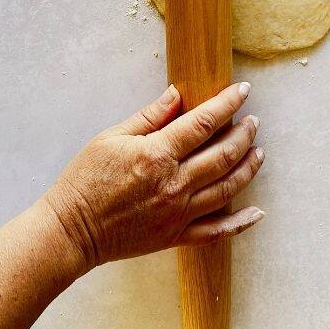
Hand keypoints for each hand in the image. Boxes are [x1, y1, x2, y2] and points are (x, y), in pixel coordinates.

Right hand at [44, 80, 264, 271]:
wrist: (70, 232)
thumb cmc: (84, 181)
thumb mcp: (111, 138)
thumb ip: (149, 116)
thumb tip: (177, 93)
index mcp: (157, 155)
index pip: (204, 123)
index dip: (228, 103)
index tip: (243, 90)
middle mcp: (173, 184)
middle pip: (223, 154)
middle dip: (245, 133)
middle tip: (254, 121)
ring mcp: (177, 213)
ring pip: (227, 188)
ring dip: (248, 168)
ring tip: (259, 152)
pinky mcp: (174, 237)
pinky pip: (216, 232)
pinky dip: (240, 222)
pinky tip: (257, 212)